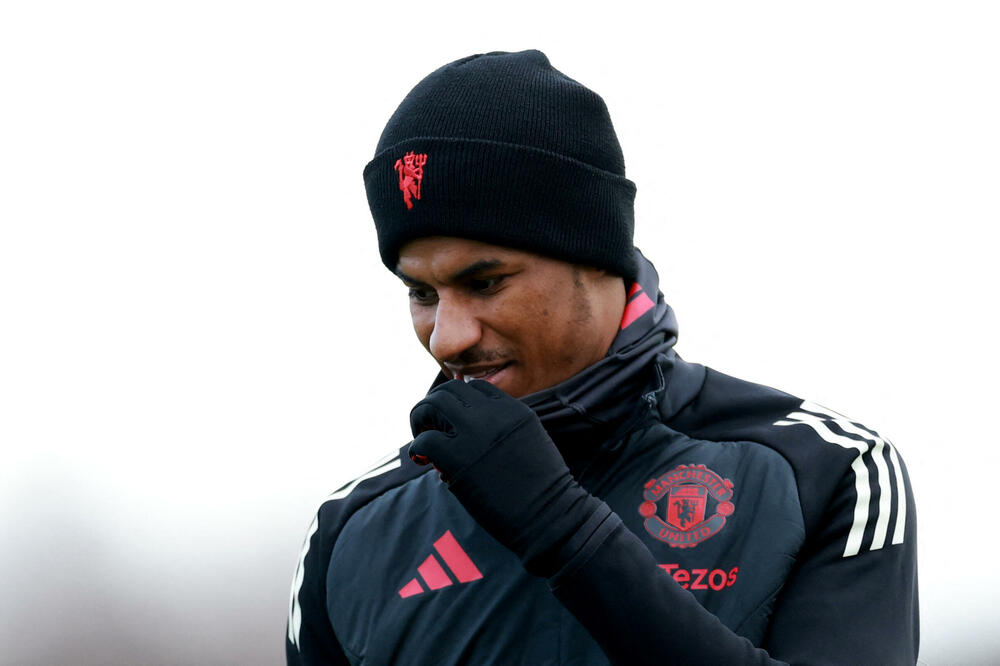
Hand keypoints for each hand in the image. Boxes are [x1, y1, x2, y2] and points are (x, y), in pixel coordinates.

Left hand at [409, 380, 609, 576]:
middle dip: (432, 407)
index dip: (456, 403)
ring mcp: (475, 433)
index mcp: (512, 409)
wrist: (551, 516)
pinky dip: (418, 449)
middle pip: (447, 391)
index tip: (451, 421)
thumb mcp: (528, 441)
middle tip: (429, 429)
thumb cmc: (541, 490)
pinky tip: (423, 461)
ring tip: (424, 442)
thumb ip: (501, 428)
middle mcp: (492, 414)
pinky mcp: (459, 458)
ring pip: (431, 406)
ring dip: (420, 421)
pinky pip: (424, 441)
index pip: (473, 387)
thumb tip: (463, 433)